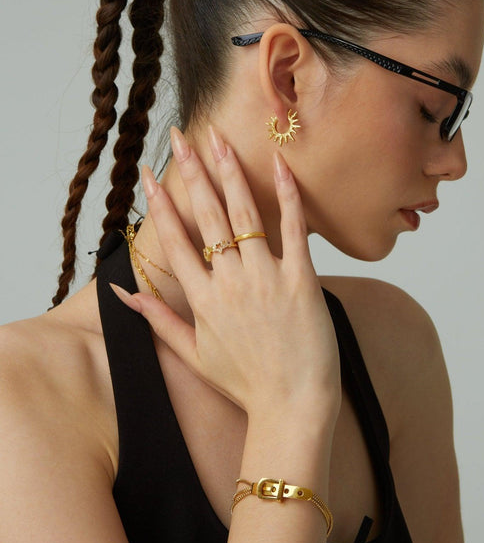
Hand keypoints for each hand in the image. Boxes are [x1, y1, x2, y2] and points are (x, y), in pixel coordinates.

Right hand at [112, 126, 340, 418]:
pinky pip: (294, 229)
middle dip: (191, 171)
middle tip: (180, 137)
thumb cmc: (244, 382)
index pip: (174, 240)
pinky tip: (280, 165)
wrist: (292, 405)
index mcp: (201, 299)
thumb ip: (158, 320)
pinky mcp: (301, 278)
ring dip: (229, 172)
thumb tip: (123, 293)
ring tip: (218, 139)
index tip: (150, 174)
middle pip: (205, 216)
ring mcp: (265, 277)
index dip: (160, 203)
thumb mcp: (193, 353)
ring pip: (244, 214)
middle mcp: (229, 282)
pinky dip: (288, 195)